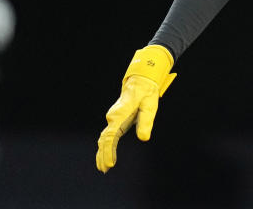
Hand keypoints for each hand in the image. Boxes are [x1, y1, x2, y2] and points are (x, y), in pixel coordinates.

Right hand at [95, 45, 175, 172]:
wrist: (140, 82)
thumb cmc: (146, 94)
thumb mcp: (150, 106)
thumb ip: (146, 121)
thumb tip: (144, 138)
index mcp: (120, 113)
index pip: (110, 135)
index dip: (108, 150)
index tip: (110, 163)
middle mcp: (113, 116)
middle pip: (104, 139)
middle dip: (103, 155)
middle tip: (105, 169)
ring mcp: (112, 119)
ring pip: (104, 139)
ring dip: (102, 153)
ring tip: (103, 168)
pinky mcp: (115, 121)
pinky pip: (108, 137)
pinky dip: (105, 148)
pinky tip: (105, 158)